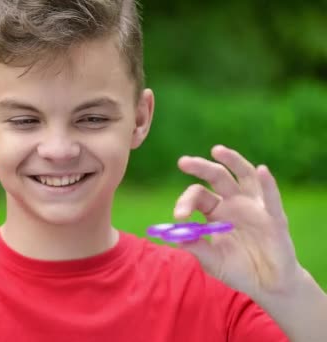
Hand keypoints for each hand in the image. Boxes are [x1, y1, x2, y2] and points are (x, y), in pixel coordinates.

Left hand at [174, 145, 302, 301]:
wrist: (266, 284)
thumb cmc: (236, 268)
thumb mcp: (212, 261)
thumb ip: (196, 248)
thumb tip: (175, 237)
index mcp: (215, 210)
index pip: (198, 196)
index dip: (186, 202)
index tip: (178, 216)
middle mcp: (234, 202)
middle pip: (217, 177)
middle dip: (200, 167)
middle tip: (183, 162)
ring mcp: (255, 207)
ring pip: (244, 176)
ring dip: (232, 161)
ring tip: (217, 150)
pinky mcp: (274, 218)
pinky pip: (271, 198)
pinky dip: (267, 184)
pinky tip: (262, 170)